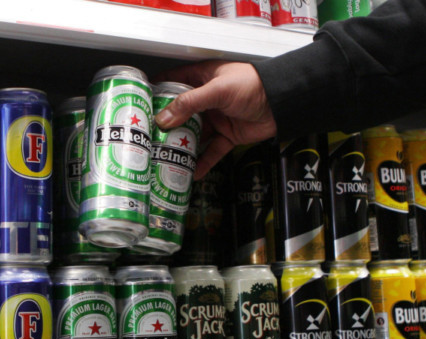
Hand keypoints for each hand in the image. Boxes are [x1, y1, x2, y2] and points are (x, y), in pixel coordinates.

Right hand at [154, 61, 276, 178]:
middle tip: (148, 136)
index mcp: (203, 78)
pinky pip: (212, 151)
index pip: (174, 82)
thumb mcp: (217, 90)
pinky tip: (192, 172)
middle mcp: (207, 99)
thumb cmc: (254, 85)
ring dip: (182, 145)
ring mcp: (216, 118)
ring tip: (165, 157)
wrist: (283, 102)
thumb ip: (190, 103)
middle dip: (166, 125)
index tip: (141, 103)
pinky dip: (203, 162)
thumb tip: (164, 117)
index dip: (158, 91)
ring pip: (194, 134)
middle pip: (180, 113)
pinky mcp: (228, 135)